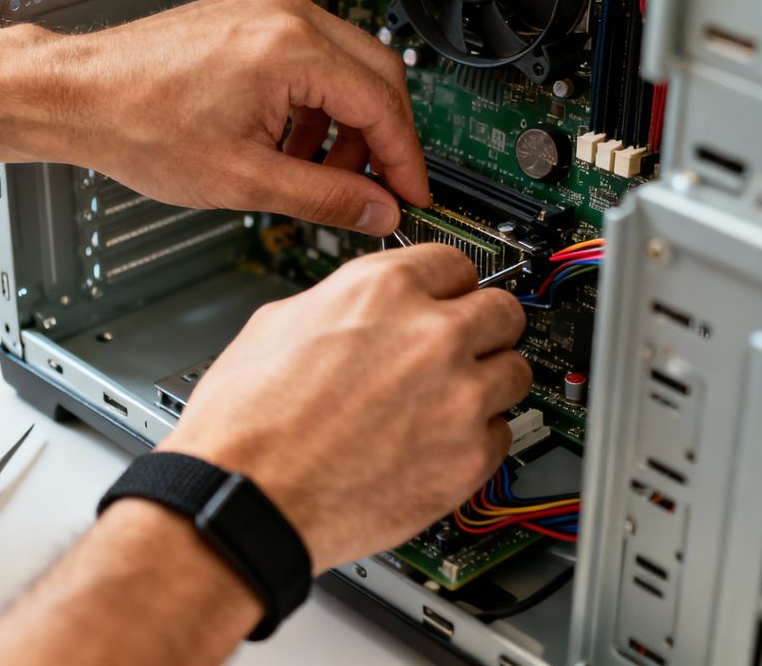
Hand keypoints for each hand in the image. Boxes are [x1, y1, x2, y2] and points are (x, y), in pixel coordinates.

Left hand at [0, 0, 428, 235]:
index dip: (404, 160)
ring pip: (346, 67)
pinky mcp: (250, 18)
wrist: (78, 95)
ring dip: (348, 124)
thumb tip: (376, 211)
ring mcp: (267, 10)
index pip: (383, 105)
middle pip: (377, 76)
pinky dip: (316, 103)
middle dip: (382, 140)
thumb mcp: (243, 179)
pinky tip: (293, 144)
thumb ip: (324, 197)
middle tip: (379, 190)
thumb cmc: (137, 125)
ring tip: (322, 174)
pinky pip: (311, 58)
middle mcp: (286, 16)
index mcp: (291, 49)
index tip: (412, 195)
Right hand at [157, 245, 531, 572]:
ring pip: (516, 372)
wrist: (245, 498)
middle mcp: (431, 336)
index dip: (449, 285)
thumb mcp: (280, 322)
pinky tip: (437, 446)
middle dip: (484, 328)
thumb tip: (364, 310)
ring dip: (489, 383)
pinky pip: (500, 436)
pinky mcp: (467, 459)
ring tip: (451, 402)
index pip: (456, 263)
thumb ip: (344, 305)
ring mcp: (458, 398)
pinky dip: (475, 440)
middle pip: (504, 311)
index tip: (452, 298)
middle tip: (464, 347)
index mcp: (382, 291)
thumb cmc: (246, 422)